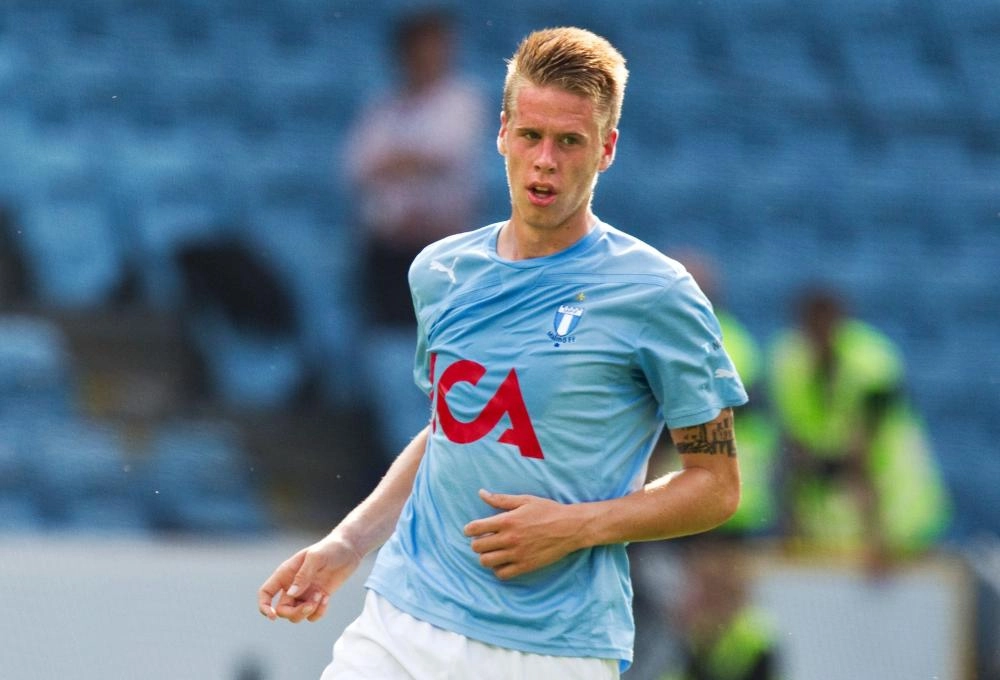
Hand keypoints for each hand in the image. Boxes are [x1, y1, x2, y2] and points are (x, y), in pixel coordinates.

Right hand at [257, 536, 362, 622]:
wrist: (349, 549)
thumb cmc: (330, 548)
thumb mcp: (315, 557)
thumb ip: (303, 576)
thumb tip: (291, 594)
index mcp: (286, 574)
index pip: (265, 593)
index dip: (264, 607)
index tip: (272, 616)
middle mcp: (292, 585)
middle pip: (282, 610)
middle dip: (295, 613)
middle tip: (311, 604)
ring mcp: (305, 593)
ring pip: (296, 616)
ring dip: (308, 612)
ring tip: (321, 596)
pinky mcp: (318, 598)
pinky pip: (312, 615)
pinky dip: (319, 612)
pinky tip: (326, 598)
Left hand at [463, 489, 583, 579]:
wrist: (570, 527)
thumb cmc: (548, 511)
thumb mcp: (525, 500)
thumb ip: (501, 499)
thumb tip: (481, 493)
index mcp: (507, 520)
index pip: (475, 528)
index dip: (468, 530)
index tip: (470, 530)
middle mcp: (509, 538)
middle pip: (477, 547)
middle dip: (477, 543)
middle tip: (484, 540)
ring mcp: (517, 554)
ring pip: (486, 562)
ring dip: (486, 556)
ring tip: (493, 551)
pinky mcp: (525, 566)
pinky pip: (502, 574)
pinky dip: (499, 569)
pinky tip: (504, 561)